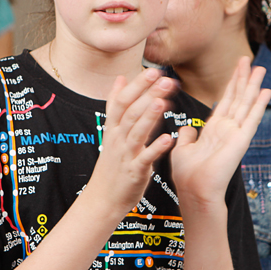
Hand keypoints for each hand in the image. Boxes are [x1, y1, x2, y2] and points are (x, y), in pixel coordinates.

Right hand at [86, 69, 177, 212]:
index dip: (137, 86)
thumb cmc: (111, 164)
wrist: (102, 198)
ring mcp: (125, 155)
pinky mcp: (134, 172)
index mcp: (113, 128)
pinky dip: (156, 148)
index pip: (122, 101)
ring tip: (163, 101)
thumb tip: (120, 78)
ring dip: (149, 116)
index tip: (153, 71)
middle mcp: (117, 139)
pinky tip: (168, 139)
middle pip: (130, 112)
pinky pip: (145, 158)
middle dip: (147, 95)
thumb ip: (115, 104)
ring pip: (136, 132)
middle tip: (165, 79)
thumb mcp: (110, 131)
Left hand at [171, 57, 270, 211]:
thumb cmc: (188, 175)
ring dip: (252, 86)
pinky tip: (265, 91)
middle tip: (248, 59)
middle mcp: (227, 130)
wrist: (194, 191)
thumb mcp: (183, 150)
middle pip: (237, 98)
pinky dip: (259, 104)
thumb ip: (189, 136)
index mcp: (214, 130)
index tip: (236, 69)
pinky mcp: (241, 140)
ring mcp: (235, 134)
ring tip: (260, 68)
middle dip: (242, 78)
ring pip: (246, 104)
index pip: (225, 102)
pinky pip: (251, 118)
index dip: (231, 85)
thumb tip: (188, 128)